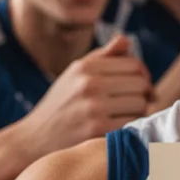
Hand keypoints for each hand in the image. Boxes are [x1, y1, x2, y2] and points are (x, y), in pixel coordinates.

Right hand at [27, 35, 152, 152]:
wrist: (34, 138)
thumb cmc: (60, 104)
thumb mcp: (75, 73)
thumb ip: (103, 56)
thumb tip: (127, 41)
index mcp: (85, 66)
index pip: (134, 65)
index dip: (144, 76)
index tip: (141, 87)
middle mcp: (89, 83)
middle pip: (141, 84)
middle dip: (145, 95)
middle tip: (137, 104)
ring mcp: (93, 107)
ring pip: (140, 104)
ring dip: (140, 112)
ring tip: (127, 116)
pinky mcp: (97, 129)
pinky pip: (133, 123)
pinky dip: (133, 127)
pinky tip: (121, 128)